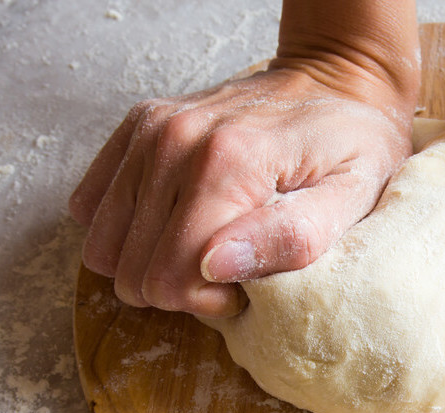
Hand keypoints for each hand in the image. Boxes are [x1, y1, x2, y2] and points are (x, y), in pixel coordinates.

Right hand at [70, 0, 418, 317]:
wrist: (336, 79)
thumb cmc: (352, 147)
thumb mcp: (350, 199)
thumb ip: (292, 237)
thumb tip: (215, 265)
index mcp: (229, 164)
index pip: (169, 277)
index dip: (206, 301)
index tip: (246, 286)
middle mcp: (175, 141)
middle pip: (132, 270)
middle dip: (179, 287)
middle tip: (230, 269)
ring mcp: (150, 130)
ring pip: (104, 246)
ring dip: (151, 261)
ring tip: (205, 245)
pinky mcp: (138, 127)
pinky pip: (91, 207)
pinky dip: (128, 229)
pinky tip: (175, 221)